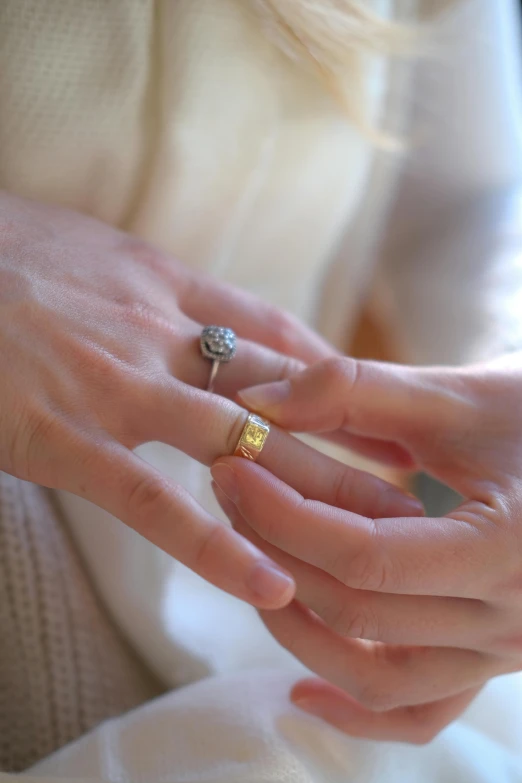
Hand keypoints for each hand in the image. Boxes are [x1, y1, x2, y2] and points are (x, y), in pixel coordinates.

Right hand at [0, 192, 417, 610]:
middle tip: (403, 480)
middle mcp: (156, 331)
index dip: (336, 375)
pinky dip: (215, 545)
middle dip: (346, 440)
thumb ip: (159, 284)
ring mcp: (116, 385)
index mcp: (164, 281)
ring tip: (366, 536)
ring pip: (240, 447)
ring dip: (308, 494)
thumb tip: (201, 314)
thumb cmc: (7, 252)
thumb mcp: (100, 247)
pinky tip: (266, 582)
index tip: (377, 409)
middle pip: (278, 394)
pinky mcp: (65, 437)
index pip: (277, 333)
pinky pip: (156, 502)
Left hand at [210, 353, 521, 741]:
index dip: (284, 513)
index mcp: (506, 550)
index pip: (364, 556)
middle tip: (228, 486)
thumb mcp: (456, 394)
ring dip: (297, 627)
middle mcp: (508, 620)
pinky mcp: (486, 660)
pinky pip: (418, 711)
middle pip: (358, 612)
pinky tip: (300, 692)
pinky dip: (356, 710)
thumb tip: (258, 405)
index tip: (232, 465)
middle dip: (275, 549)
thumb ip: (356, 389)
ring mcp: (500, 653)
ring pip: (377, 676)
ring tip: (248, 562)